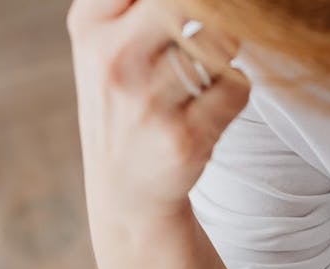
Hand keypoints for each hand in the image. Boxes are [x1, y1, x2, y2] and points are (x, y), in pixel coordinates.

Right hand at [68, 0, 249, 224]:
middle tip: (212, 26)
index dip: (189, 0)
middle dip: (213, 10)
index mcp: (91, 25)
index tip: (191, 8)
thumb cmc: (122, 99)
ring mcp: (150, 101)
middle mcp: (115, 60)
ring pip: (223, 40)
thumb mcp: (105, 40)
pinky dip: (235, 88)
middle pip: (189, 2)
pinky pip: (238, 85)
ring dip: (228, 47)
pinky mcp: (186, 137)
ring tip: (208, 65)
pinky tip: (212, 100)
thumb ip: (136, 3)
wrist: (125, 188)